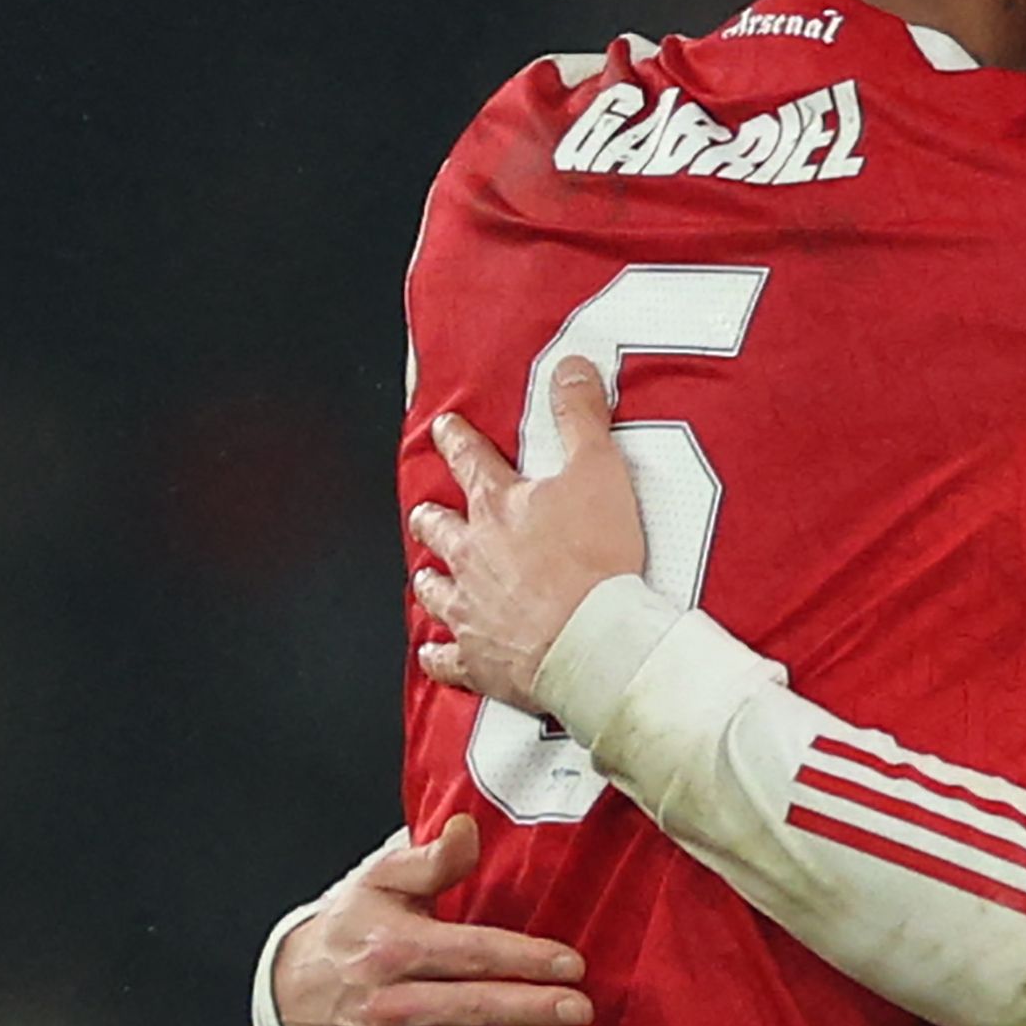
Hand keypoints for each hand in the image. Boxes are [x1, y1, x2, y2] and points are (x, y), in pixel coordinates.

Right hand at [272, 817, 592, 1025]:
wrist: (289, 995)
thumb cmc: (349, 931)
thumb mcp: (378, 883)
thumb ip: (429, 860)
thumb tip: (467, 828)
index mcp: (392, 950)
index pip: (470, 954)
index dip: (523, 959)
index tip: (572, 964)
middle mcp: (391, 1006)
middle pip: (472, 1009)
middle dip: (530, 1010)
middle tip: (581, 1010)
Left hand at [408, 357, 649, 712]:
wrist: (591, 640)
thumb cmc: (594, 563)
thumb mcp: (599, 471)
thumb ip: (581, 417)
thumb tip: (569, 368)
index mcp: (498, 506)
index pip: (469, 459)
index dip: (457, 440)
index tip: (445, 428)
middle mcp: (472, 554)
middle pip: (440, 528)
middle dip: (432, 516)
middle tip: (426, 511)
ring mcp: (470, 608)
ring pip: (434, 589)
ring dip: (430, 579)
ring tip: (426, 576)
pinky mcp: (477, 657)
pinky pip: (446, 658)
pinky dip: (438, 655)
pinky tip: (433, 654)